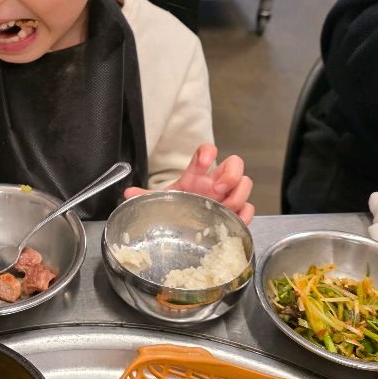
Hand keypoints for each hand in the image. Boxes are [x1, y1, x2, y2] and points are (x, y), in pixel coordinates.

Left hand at [124, 143, 254, 223]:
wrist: (182, 226)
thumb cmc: (175, 208)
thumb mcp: (160, 201)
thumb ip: (144, 196)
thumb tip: (127, 193)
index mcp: (196, 175)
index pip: (207, 152)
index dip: (208, 152)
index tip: (205, 161)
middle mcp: (215, 182)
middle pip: (235, 163)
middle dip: (230, 174)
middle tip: (216, 189)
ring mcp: (228, 197)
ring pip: (245, 183)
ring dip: (238, 193)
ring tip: (225, 206)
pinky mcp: (236, 213)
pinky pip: (249, 209)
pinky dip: (245, 214)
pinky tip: (234, 218)